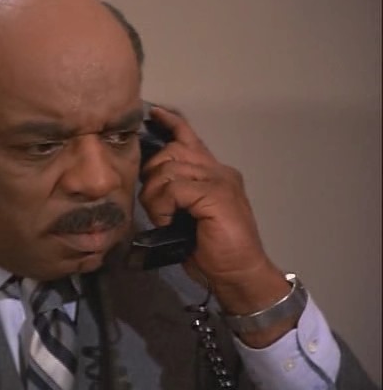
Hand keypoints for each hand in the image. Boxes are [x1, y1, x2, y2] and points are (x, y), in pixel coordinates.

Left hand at [139, 105, 293, 345]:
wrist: (239, 274)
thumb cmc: (212, 252)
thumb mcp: (187, 217)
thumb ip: (176, 195)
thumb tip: (150, 183)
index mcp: (214, 174)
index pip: (189, 138)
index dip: (170, 123)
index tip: (152, 114)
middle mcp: (219, 171)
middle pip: (171, 152)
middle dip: (152, 175)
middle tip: (155, 204)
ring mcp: (220, 181)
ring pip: (168, 169)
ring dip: (155, 197)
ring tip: (163, 218)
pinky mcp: (216, 194)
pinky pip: (173, 188)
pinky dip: (162, 206)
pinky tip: (167, 221)